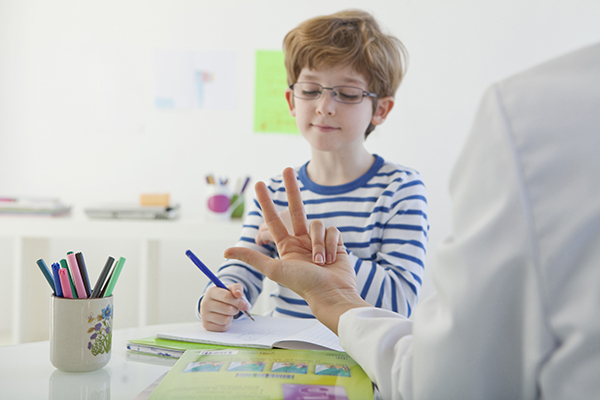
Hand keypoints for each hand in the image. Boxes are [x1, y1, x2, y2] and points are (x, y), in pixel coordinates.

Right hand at [199, 283, 250, 331]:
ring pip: (225, 320)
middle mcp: (205, 303)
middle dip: (236, 309)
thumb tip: (239, 294)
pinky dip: (227, 324)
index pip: (226, 297)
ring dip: (231, 317)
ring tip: (228, 312)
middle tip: (236, 308)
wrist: (213, 304)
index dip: (238, 301)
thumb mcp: (230, 289)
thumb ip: (237, 288)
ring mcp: (204, 315)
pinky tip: (224, 318)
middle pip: (228, 309)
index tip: (245, 304)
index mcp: (211, 292)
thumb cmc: (224, 295)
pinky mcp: (206, 325)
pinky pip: (223, 327)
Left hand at [224, 167, 369, 333]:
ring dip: (317, 243)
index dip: (266, 202)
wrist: (332, 293)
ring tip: (319, 262)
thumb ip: (252, 257)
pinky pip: (332, 230)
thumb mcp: (274, 269)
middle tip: (287, 168)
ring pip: (316, 223)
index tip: (259, 185)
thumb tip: (225, 251)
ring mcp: (318, 240)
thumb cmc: (303, 284)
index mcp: (286, 246)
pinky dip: (330, 244)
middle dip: (291, 188)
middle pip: (295, 208)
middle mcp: (301, 240)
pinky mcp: (335, 242)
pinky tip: (331, 258)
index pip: (273, 219)